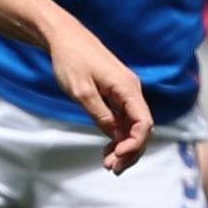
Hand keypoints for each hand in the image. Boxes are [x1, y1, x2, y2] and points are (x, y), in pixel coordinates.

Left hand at [46, 22, 154, 171]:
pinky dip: (117, 137)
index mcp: (128, 88)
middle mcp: (132, 91)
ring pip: (132, 127)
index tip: (117, 156)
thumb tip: (115, 136)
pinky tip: (108, 150)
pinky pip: (123, 120)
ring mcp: (125, 94)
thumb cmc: (71, 60)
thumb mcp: (81, 91)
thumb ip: (100, 114)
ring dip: (124, 147)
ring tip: (110, 165)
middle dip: (130, 151)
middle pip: (141, 129)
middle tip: (112, 169)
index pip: (144, 123)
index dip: (135, 144)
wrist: (64, 37)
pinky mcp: (115, 95)